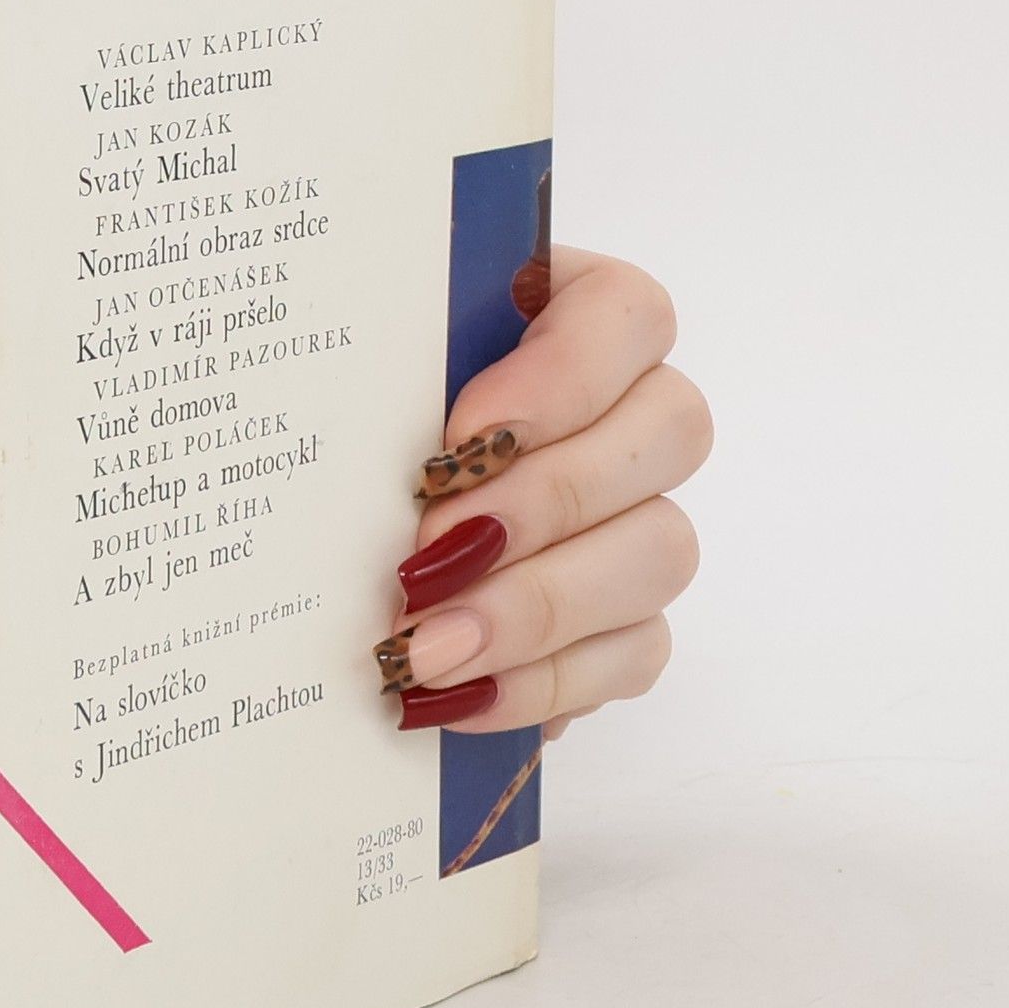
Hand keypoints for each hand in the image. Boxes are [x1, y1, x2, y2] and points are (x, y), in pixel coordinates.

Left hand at [373, 247, 710, 735]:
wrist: (340, 516)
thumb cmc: (350, 412)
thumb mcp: (363, 369)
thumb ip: (388, 370)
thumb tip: (387, 426)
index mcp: (573, 310)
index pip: (627, 313)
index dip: (559, 378)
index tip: (455, 441)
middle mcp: (632, 405)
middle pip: (668, 434)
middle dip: (540, 506)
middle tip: (424, 557)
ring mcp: (645, 510)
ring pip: (662, 550)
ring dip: (538, 606)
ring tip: (427, 646)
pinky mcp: (632, 612)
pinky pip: (635, 650)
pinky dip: (543, 680)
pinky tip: (457, 697)